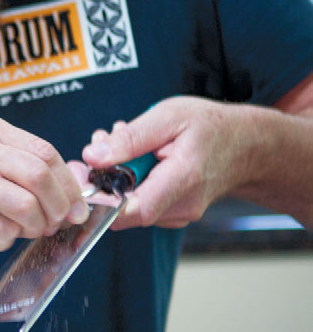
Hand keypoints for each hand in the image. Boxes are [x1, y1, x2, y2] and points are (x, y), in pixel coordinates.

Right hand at [0, 109, 89, 251]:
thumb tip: (58, 184)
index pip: (44, 150)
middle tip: (56, 223)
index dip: (67, 182)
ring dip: (34, 226)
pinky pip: (0, 230)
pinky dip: (3, 240)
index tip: (74, 204)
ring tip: (20, 231)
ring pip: (27, 204)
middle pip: (41, 174)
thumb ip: (3, 160)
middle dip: (59, 206)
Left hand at [81, 97, 249, 229]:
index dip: (102, 199)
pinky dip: (130, 180)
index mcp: (184, 179)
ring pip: (130, 204)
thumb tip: (92, 156)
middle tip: (103, 140)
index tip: (85, 175)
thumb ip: (131, 138)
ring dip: (117, 174)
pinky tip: (137, 156)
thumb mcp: (169, 116)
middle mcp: (182, 206)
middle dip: (105, 175)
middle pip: (125, 207)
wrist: (245, 145)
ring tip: (124, 141)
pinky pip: (140, 202)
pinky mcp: (173, 214)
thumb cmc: (210, 127)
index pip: (134, 210)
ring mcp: (179, 214)